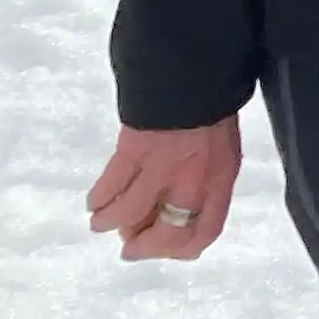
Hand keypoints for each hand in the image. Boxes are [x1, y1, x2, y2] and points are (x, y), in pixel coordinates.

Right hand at [89, 118, 242, 262]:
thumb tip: (182, 207)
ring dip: (112, 223)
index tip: (164, 253)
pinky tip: (94, 201)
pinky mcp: (134, 147)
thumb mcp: (224, 145)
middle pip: (168, 232)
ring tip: (101, 223)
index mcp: (221, 176)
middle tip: (128, 248)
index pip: (206, 230)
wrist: (194, 65)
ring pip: (132, 212)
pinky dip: (100, 197)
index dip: (182, 250)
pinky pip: (112, 184)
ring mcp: (162, 164)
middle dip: (145, 247)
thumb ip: (208, 177)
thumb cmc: (212, 105)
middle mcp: (194, 177)